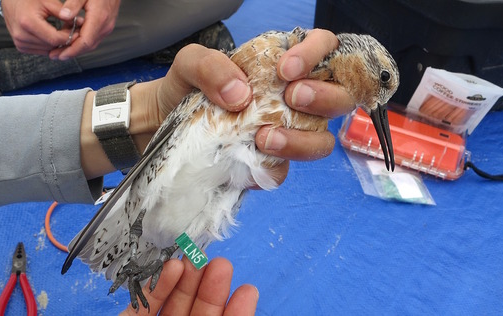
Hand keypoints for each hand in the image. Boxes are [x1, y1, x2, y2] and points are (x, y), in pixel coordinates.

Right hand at [0, 0, 74, 54]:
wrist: (11, 2)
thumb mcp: (47, 1)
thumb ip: (64, 13)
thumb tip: (81, 22)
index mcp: (27, 23)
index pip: (55, 39)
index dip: (69, 36)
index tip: (78, 30)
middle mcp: (21, 35)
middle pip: (52, 46)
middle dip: (66, 40)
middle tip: (74, 30)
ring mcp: (20, 43)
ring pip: (49, 50)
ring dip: (59, 44)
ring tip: (64, 31)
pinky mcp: (21, 47)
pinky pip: (42, 51)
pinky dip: (50, 46)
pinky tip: (54, 36)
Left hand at [49, 0, 120, 59]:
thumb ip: (73, 3)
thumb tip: (64, 16)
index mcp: (99, 19)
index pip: (85, 42)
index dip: (72, 50)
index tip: (59, 54)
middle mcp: (105, 26)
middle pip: (88, 46)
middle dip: (71, 53)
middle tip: (54, 55)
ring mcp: (107, 27)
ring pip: (91, 44)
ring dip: (76, 49)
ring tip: (59, 50)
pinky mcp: (105, 25)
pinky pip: (93, 38)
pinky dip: (81, 42)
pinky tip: (70, 40)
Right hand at [119, 258, 257, 315]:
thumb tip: (249, 295)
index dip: (235, 310)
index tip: (247, 289)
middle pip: (198, 312)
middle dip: (209, 287)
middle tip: (220, 263)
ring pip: (172, 305)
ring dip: (185, 280)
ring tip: (196, 259)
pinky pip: (141, 307)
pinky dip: (156, 287)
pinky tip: (172, 268)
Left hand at [147, 29, 352, 185]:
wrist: (163, 123)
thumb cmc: (185, 86)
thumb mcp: (191, 63)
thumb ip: (211, 65)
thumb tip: (240, 95)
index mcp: (285, 65)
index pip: (325, 48)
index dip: (316, 55)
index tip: (286, 70)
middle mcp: (295, 98)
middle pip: (339, 97)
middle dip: (324, 97)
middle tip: (292, 97)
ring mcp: (287, 133)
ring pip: (322, 141)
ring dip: (302, 140)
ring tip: (266, 136)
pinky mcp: (271, 163)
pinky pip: (285, 170)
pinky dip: (275, 165)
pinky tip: (253, 155)